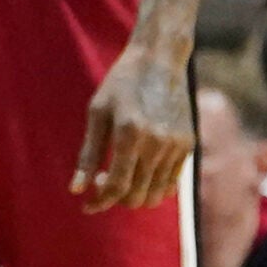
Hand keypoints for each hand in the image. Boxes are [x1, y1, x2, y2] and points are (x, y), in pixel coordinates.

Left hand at [75, 0, 198, 212]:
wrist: (160, 62)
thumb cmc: (120, 84)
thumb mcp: (97, 114)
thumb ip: (88, 154)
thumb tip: (76, 190)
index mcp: (130, 134)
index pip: (117, 185)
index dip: (100, 201)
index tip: (87, 205)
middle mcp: (157, 143)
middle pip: (137, 194)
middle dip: (115, 198)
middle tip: (100, 182)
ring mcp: (177, 146)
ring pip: (156, 193)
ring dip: (134, 195)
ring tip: (116, 179)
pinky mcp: (189, 145)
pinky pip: (171, 181)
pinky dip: (153, 187)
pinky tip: (137, 174)